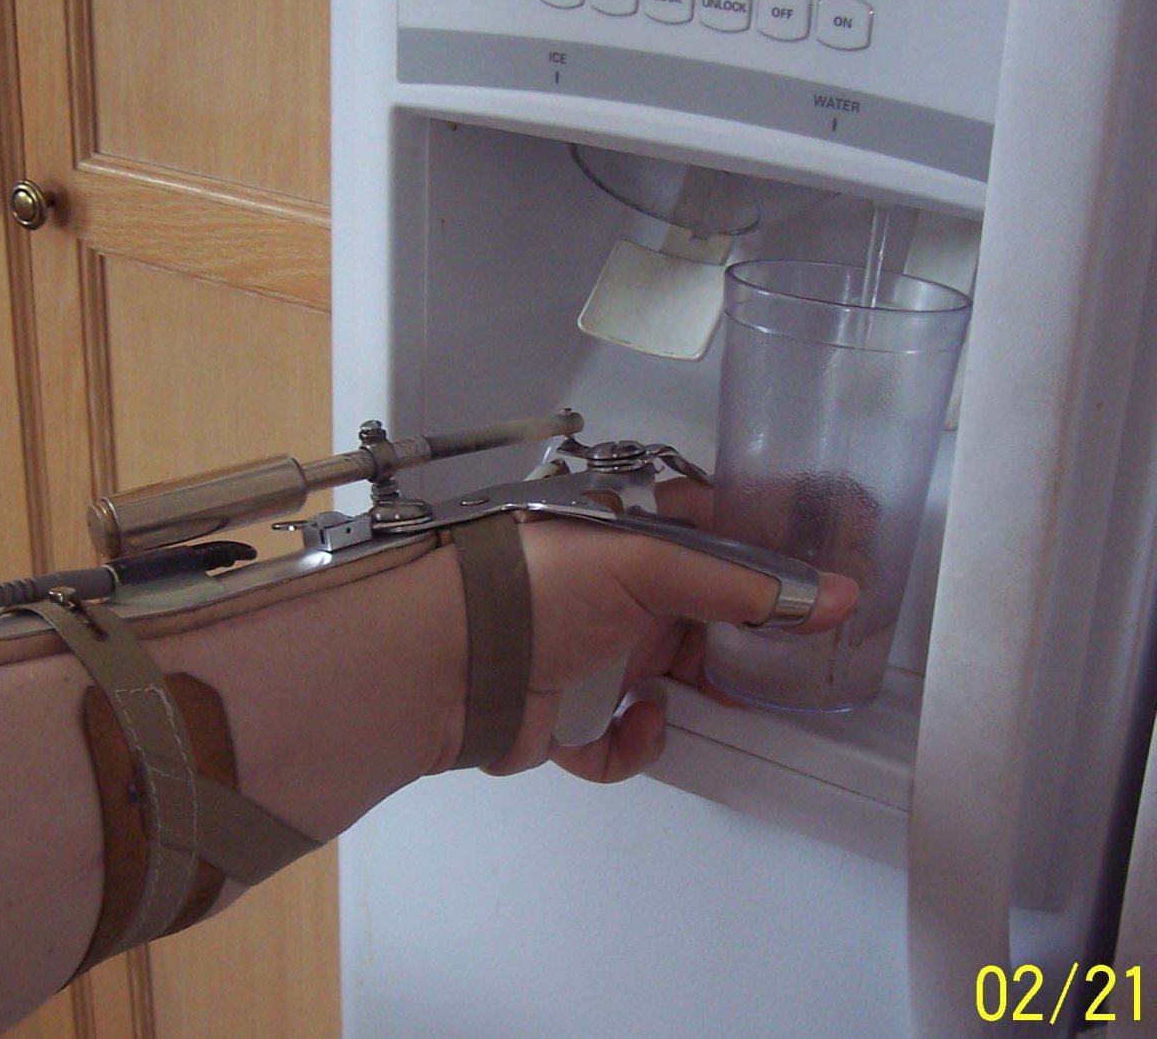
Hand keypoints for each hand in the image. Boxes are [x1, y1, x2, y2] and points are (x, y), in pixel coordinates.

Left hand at [487, 479, 857, 782]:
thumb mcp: (646, 565)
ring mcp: (586, 656)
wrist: (447, 659)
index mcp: (624, 542)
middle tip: (788, 656)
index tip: (820, 573)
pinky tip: (637, 725)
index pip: (710, 539)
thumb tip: (836, 595)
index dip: (763, 555)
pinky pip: (616, 740)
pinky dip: (631, 744)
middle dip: (736, 639)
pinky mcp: (565, 716)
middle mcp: (608, 596)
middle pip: (694, 618)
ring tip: (724, 697)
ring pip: (663, 681)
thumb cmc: (539, 587)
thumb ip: (742, 583)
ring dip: (692, 693)